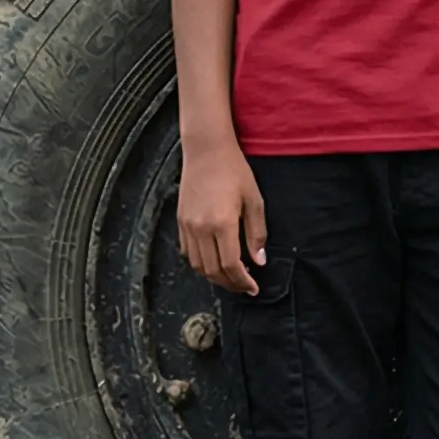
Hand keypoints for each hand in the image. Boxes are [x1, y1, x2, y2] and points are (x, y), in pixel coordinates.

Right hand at [177, 137, 267, 294]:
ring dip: (214, 277)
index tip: (253, 288)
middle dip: (230, 284)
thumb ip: (257, 232)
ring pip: (198, 265)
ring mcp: (187, 226)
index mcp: (222, 223)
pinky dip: (201, 263)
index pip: (231, 265)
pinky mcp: (180, 222)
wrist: (206, 151)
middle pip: (213, 271)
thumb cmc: (234, 171)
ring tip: (231, 278)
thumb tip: (259, 260)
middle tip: (244, 287)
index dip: (243, 281)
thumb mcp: (254, 199)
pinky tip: (214, 261)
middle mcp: (201, 229)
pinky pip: (188, 252)